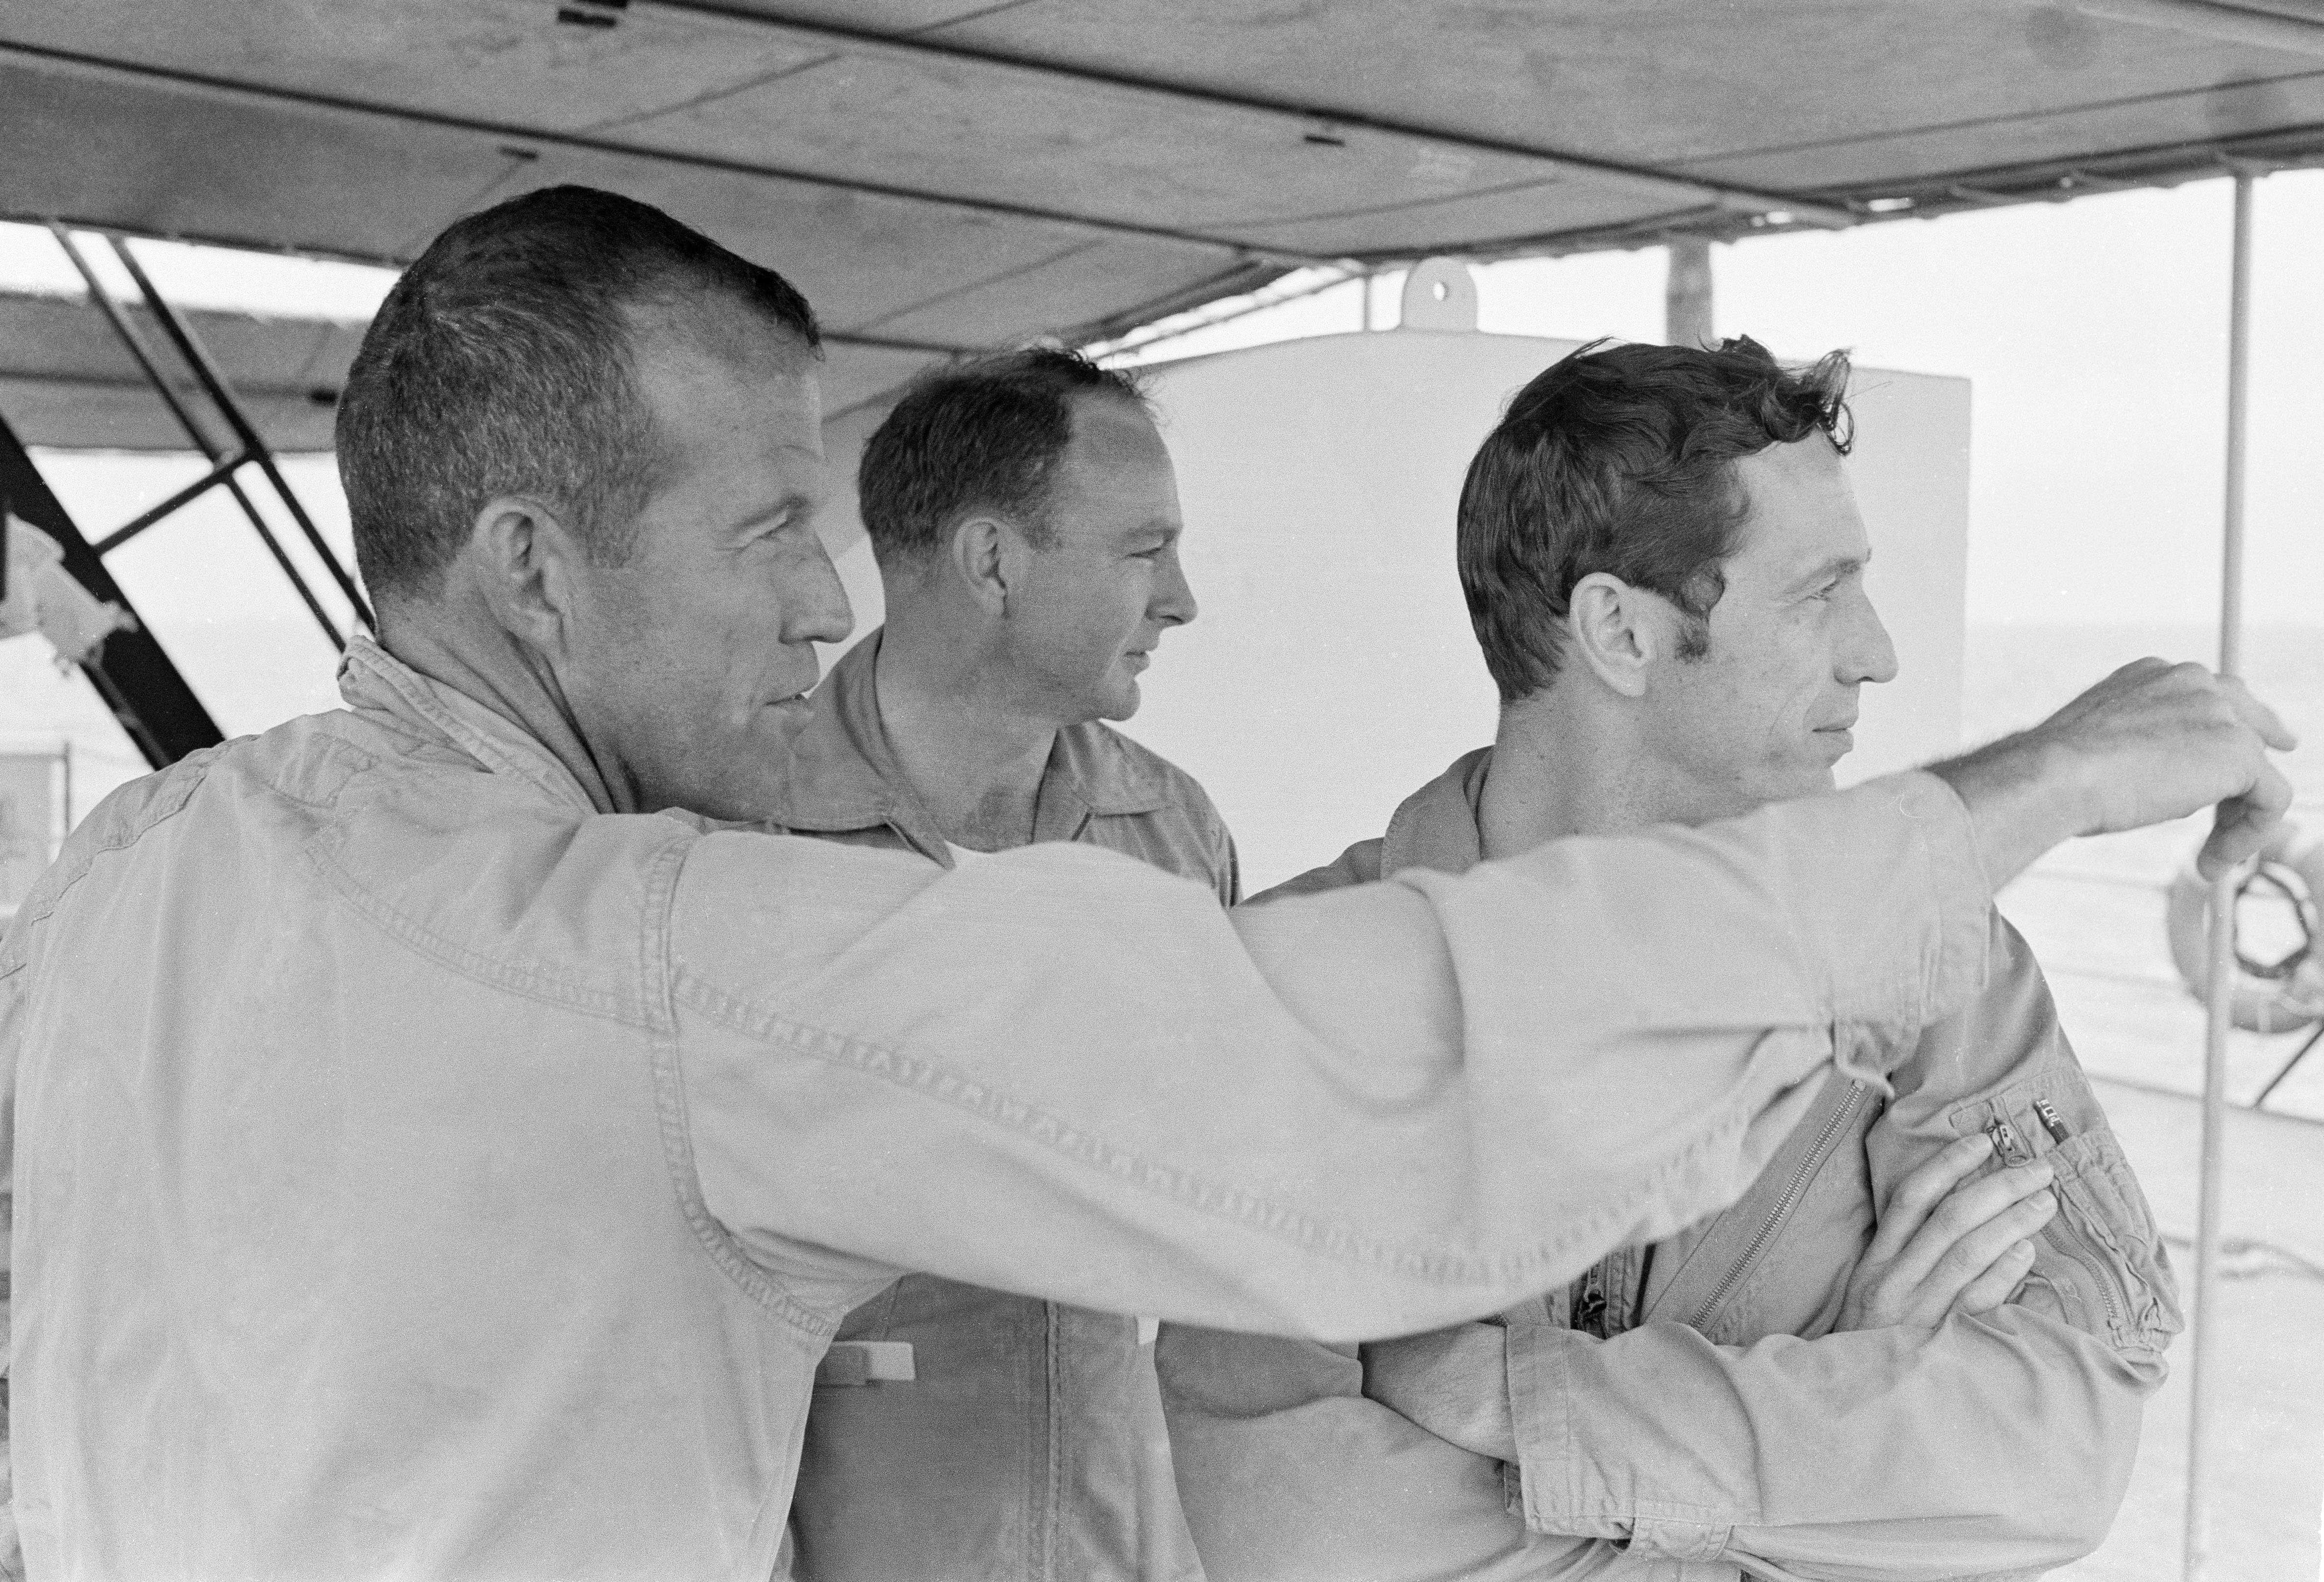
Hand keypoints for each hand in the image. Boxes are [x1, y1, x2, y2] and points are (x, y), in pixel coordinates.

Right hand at [1838, 1131, 2056, 1331]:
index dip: (1947, 1165)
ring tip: (2044, 1203)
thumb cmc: (1874, 1339)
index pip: (1911, 1199)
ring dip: (2010, 1222)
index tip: (1982, 1141)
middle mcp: (1893, 1281)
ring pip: (1966, 1254)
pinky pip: (1976, 1302)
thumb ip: (1907, 1253)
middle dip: (1997, 1187)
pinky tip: (2027, 1254)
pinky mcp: (1939, 1345)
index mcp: (1876, 1261)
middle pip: (1949, 1219)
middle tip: (2038, 1170)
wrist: (1852, 1403)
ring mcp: (1917, 1313)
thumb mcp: (1876, 1289)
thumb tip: (1966, 1206)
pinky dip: (2002, 1273)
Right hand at [1931, 659, 2295, 884]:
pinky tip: (2212, 861)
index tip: (2233, 762)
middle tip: (2246, 810)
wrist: (2054, 775)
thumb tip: (2150, 784)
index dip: (2228, 731)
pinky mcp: (2240, 753)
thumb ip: (2136, 749)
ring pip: (2257, 771)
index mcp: (2154, 676)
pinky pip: (2272, 800)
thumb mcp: (2099, 749)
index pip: (2211, 696)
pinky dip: (2249, 837)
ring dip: (2235, 821)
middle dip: (2253, 763)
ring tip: (2205, 860)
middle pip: (2249, 719)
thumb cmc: (2056, 772)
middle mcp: (2193, 682)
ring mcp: (2221, 714)